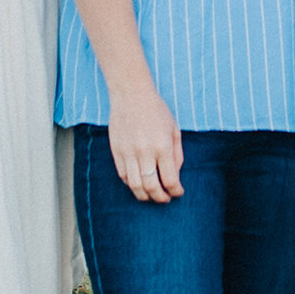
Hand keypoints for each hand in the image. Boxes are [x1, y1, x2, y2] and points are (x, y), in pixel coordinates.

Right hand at [109, 79, 183, 204]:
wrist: (131, 94)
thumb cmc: (156, 110)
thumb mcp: (174, 129)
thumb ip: (177, 154)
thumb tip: (175, 176)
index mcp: (163, 146)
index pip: (170, 179)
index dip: (175, 191)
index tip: (178, 193)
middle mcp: (145, 152)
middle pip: (152, 187)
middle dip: (160, 198)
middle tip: (165, 199)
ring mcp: (128, 152)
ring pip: (135, 185)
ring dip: (144, 195)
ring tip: (151, 196)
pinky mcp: (116, 151)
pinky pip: (123, 175)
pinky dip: (131, 184)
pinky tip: (138, 183)